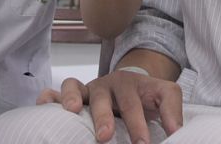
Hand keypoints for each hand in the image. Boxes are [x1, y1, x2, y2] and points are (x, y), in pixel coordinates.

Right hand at [37, 71, 181, 143]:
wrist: (133, 83)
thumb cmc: (146, 95)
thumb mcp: (164, 95)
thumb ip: (171, 112)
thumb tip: (176, 133)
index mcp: (131, 84)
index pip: (134, 103)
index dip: (138, 124)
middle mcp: (107, 84)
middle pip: (103, 97)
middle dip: (104, 117)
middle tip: (105, 137)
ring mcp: (88, 89)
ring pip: (75, 87)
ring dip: (73, 98)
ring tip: (73, 111)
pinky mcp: (73, 95)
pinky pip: (56, 92)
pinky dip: (50, 97)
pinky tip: (44, 105)